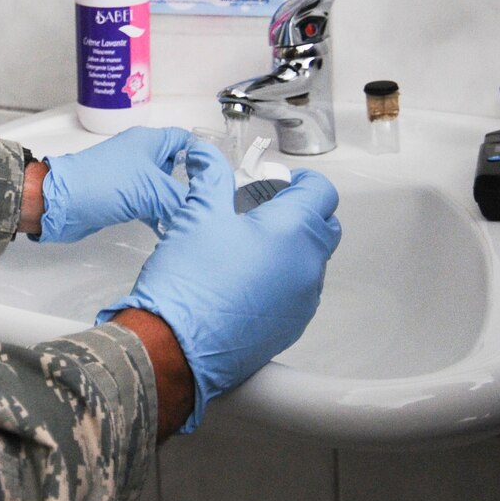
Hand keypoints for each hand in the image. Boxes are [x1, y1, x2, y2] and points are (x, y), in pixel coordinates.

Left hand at [37, 126, 194, 243]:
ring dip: (174, 202)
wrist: (61, 203)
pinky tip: (168, 229)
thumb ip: (180, 200)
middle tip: (207, 201)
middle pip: (176, 165)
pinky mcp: (121, 196)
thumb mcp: (151, 190)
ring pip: (162, 187)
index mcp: (149, 141)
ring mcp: (130, 176)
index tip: (217, 174)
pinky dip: (159, 214)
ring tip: (191, 218)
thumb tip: (198, 212)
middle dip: (191, 183)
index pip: (185, 141)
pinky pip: (148, 203)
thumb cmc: (100, 184)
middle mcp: (141, 155)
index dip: (203, 155)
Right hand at [98, 142, 340, 431]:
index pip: (322, 192)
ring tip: (249, 247)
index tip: (278, 183)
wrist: (175, 348)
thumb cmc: (189, 277)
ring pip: (311, 262)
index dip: (302, 182)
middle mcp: (309, 265)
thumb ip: (211, 177)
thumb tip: (205, 152)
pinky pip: (298, 292)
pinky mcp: (292, 327)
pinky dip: (282, 279)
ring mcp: (304, 301)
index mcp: (294, 230)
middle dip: (301, 213)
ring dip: (292, 248)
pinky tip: (245, 282)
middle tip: (262, 211)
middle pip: (324, 226)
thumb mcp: (198, 215)